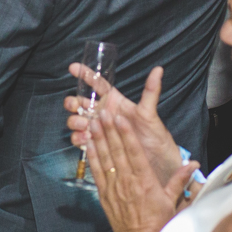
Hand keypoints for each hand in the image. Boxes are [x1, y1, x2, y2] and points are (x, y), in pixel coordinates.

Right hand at [65, 65, 181, 183]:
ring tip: (85, 126)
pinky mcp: (96, 144)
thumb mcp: (150, 112)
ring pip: (77, 120)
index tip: (73, 67)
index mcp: (114, 101)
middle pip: (80, 103)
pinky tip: (86, 139)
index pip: (97, 84)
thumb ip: (151, 91)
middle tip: (76, 106)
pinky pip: (80, 139)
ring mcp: (98, 129)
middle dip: (73, 102)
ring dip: (75, 121)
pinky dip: (78, 138)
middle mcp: (103, 113)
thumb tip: (159, 70)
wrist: (155, 163)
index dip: (84, 74)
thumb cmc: (154, 135)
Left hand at [87, 107, 199, 231]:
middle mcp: (128, 182)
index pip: (134, 152)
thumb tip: (193, 164)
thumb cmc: (157, 222)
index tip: (122, 119)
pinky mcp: (104, 195)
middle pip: (117, 151)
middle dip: (110, 130)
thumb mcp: (172, 200)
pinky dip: (92, 157)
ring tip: (94, 122)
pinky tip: (89, 143)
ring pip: (105, 158)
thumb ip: (179, 179)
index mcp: (145, 181)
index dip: (127, 134)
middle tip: (104, 112)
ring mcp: (114, 188)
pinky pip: (97, 172)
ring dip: (99, 139)